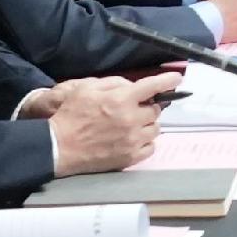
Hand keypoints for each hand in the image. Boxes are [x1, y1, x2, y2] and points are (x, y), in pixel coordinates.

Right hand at [40, 75, 161, 175]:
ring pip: (155, 128)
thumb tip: (133, 85)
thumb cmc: (71, 115)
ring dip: (147, 124)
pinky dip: (145, 141)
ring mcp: (132, 140)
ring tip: (131, 124)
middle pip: (155, 110)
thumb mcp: (87, 88)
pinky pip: (151, 147)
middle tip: (134, 108)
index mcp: (122, 99)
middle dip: (148, 106)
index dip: (168, 80)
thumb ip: (113, 83)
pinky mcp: (130, 157)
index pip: (153, 86)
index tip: (177, 79)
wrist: (60, 146)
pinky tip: (132, 139)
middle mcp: (132, 119)